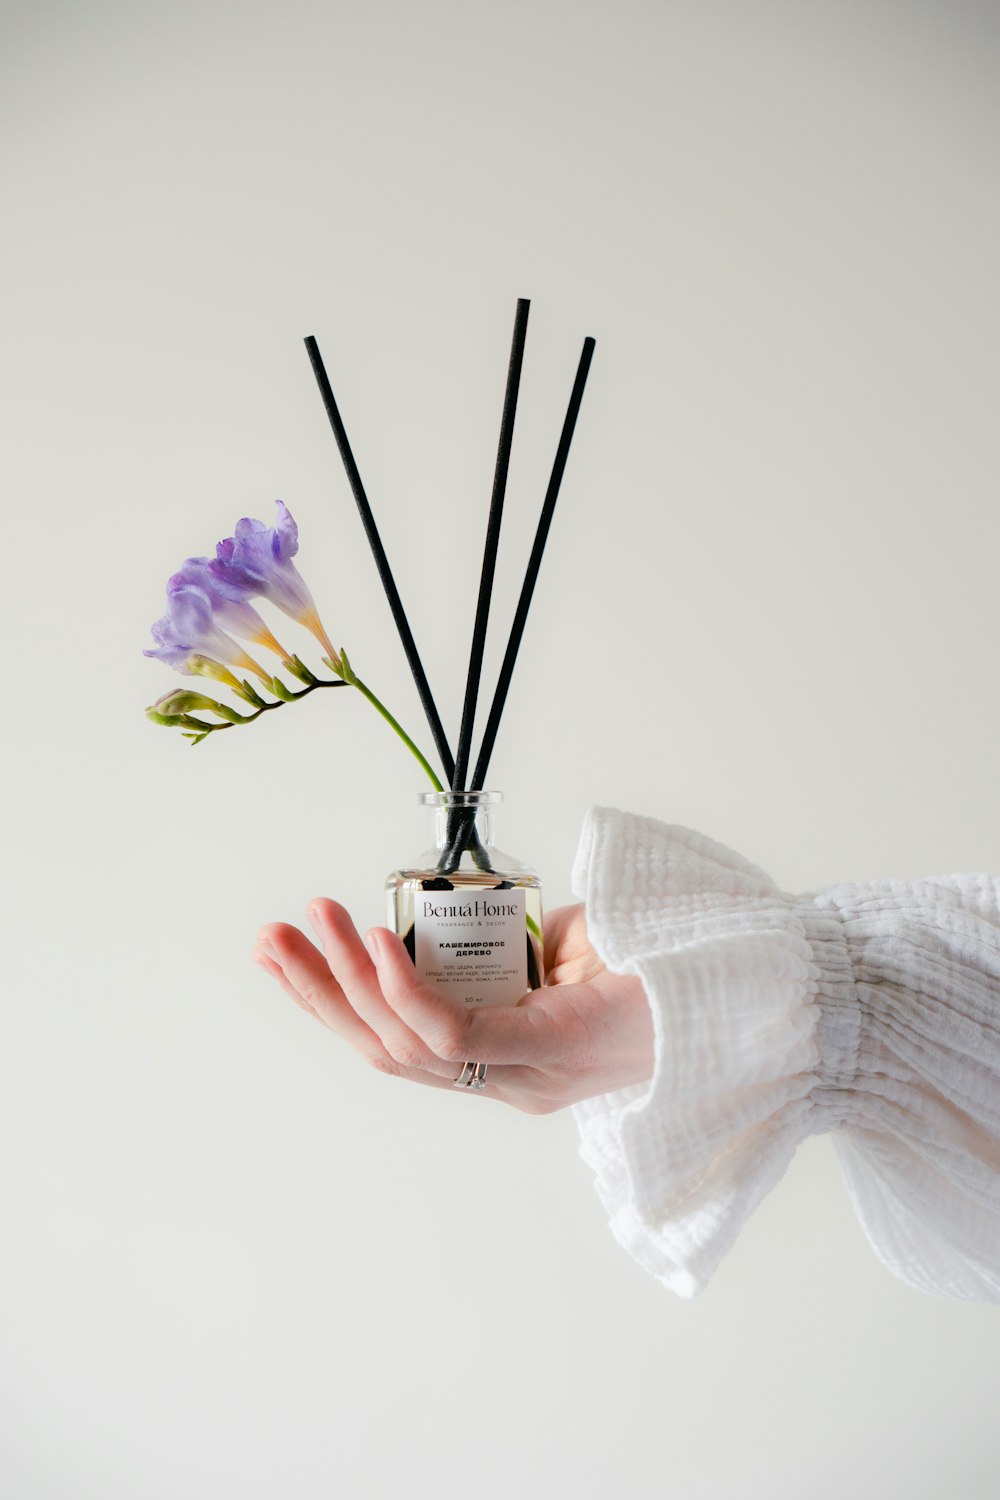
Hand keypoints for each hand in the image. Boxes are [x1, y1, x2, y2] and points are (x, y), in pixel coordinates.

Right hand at [253, 901, 653, 1112]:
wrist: (750, 983)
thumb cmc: (662, 962)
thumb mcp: (560, 944)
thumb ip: (503, 944)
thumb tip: (448, 912)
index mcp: (508, 1060)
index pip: (400, 1043)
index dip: (337, 1002)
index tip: (292, 951)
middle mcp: (508, 1081)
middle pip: (386, 1049)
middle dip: (318, 994)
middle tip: (269, 940)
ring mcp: (527, 1075)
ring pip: (407, 1045)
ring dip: (346, 982)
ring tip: (308, 925)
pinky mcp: (550, 1052)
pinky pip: (456, 1031)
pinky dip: (407, 988)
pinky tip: (375, 944)